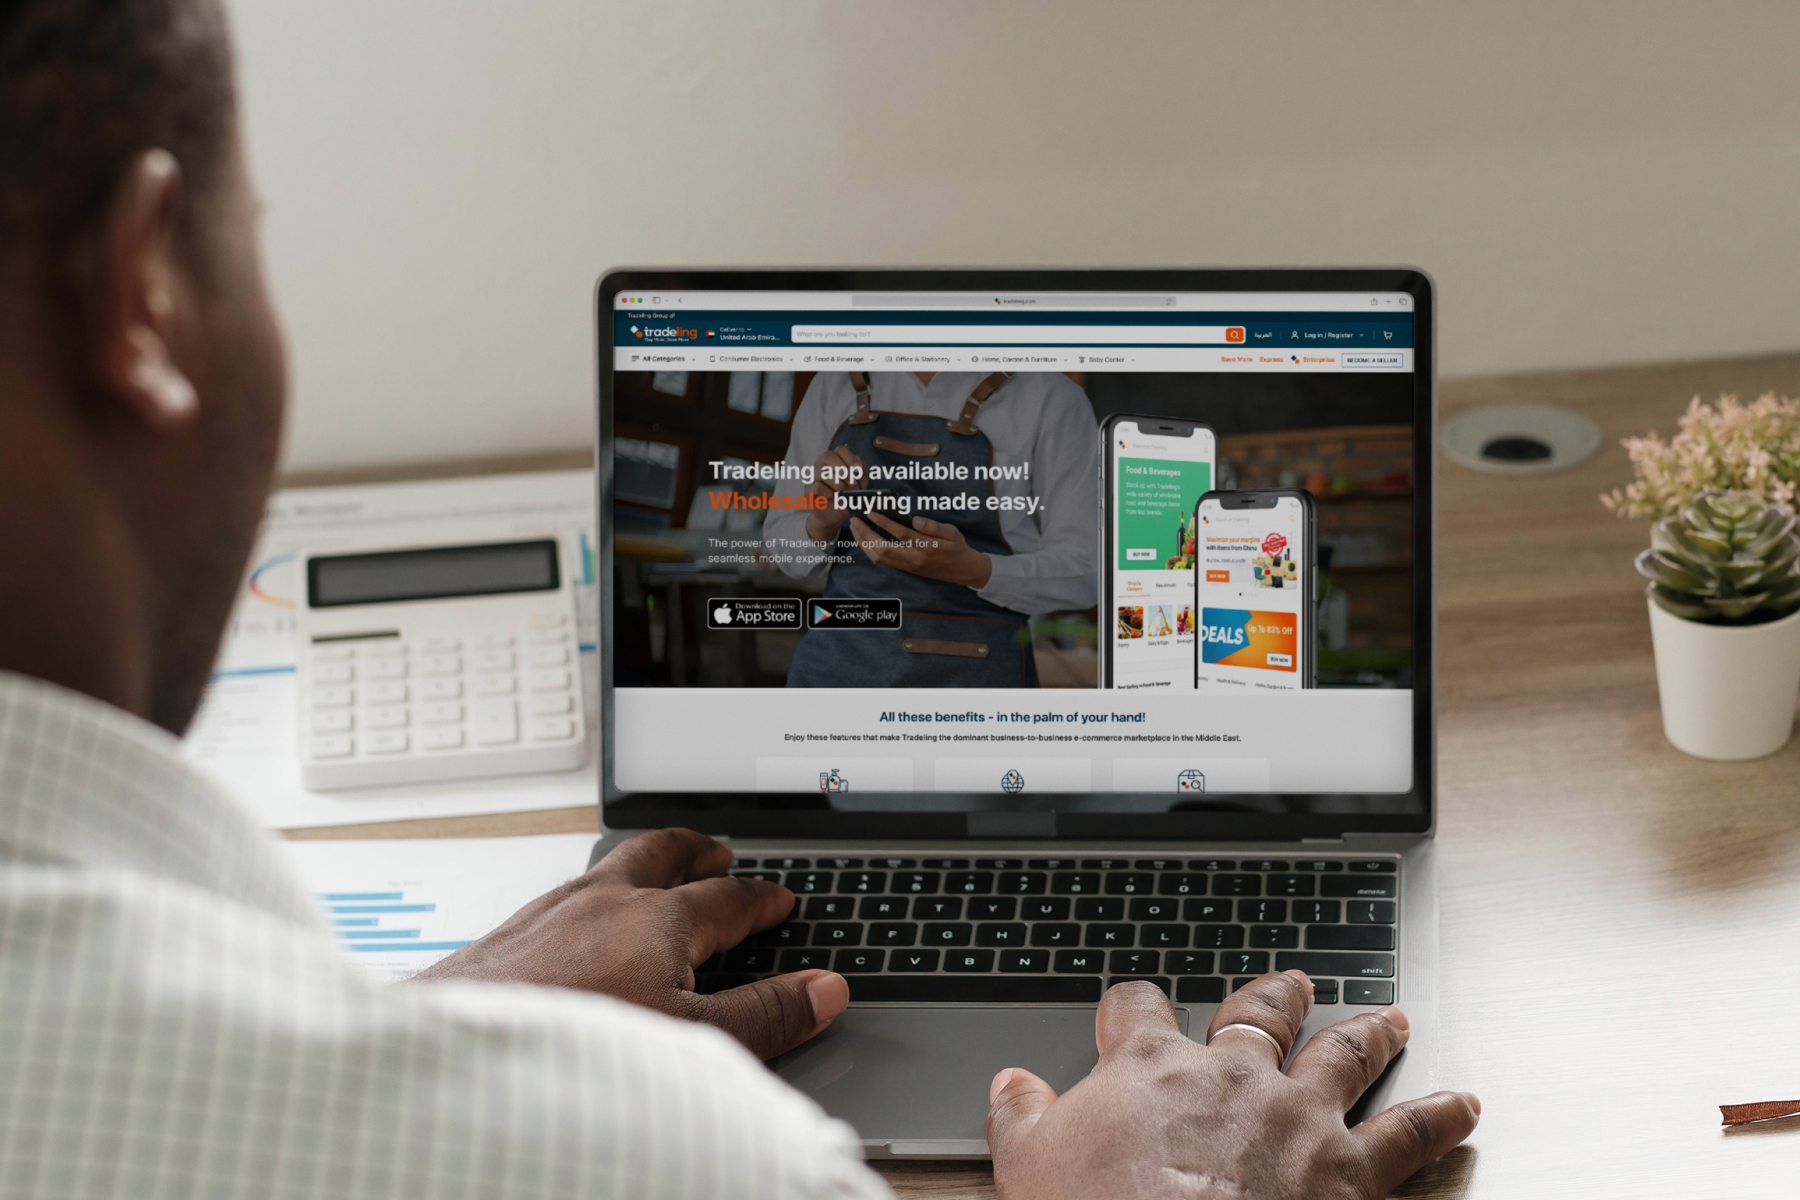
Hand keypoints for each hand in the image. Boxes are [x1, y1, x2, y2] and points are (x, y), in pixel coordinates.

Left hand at [415, 828, 846, 1059]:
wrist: (455, 1060)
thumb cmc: (574, 1047)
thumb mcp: (694, 1043)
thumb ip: (764, 1016)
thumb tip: (824, 992)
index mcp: (661, 919)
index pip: (729, 898)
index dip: (762, 901)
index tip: (780, 902)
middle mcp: (604, 901)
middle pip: (662, 854)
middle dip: (696, 851)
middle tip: (718, 853)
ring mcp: (550, 913)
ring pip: (608, 868)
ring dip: (642, 865)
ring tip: (655, 874)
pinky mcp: (507, 937)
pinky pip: (563, 895)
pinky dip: (591, 895)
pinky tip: (579, 923)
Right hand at [803, 445, 867, 543]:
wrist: (835, 516)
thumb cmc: (847, 497)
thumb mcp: (860, 485)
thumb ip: (862, 473)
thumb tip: (859, 467)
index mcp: (835, 461)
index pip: (840, 449)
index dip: (851, 458)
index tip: (859, 470)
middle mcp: (821, 465)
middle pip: (828, 455)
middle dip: (843, 469)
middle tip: (852, 483)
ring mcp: (813, 477)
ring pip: (823, 472)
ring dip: (837, 483)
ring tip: (843, 492)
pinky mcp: (808, 490)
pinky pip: (817, 487)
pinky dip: (828, 493)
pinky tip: (831, 498)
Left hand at [851, 511, 993, 588]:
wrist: (962, 570)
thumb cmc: (956, 547)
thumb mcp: (952, 532)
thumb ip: (933, 526)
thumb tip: (915, 520)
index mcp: (927, 548)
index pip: (902, 534)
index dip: (885, 523)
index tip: (872, 512)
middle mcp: (914, 559)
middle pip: (884, 549)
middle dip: (866, 534)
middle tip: (855, 520)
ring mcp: (908, 566)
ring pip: (879, 558)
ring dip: (864, 543)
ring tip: (855, 528)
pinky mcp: (905, 568)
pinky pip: (883, 561)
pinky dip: (870, 550)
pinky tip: (864, 539)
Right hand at [986, 973, 1478, 1199]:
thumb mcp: (1029, 1167)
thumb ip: (1019, 1116)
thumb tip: (1008, 1085)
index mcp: (1152, 1066)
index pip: (1137, 1007)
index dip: (1133, 1002)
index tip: (1132, 1003)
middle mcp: (1233, 1074)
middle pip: (1258, 1013)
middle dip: (1274, 995)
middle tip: (1292, 982)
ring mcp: (1298, 1117)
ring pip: (1343, 1055)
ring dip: (1370, 1034)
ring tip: (1393, 1016)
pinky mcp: (1350, 1172)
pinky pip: (1407, 1136)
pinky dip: (1440, 1119)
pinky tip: (1464, 1105)